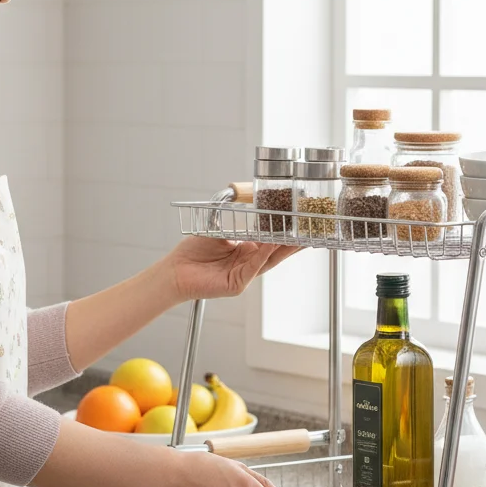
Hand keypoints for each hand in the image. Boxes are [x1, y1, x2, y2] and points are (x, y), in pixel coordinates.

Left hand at [162, 235, 302, 302]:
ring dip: (282, 248)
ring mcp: (243, 276)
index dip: (284, 234)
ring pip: (267, 261)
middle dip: (293, 243)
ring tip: (297, 237)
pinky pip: (252, 268)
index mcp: (244, 251)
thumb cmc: (193, 252)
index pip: (270, 242)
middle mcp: (247, 264)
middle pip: (275, 253)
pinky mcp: (236, 285)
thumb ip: (236, 222)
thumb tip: (247, 201)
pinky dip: (262, 256)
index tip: (299, 224)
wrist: (175, 270)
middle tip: (311, 233)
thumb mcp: (218, 232)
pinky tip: (271, 245)